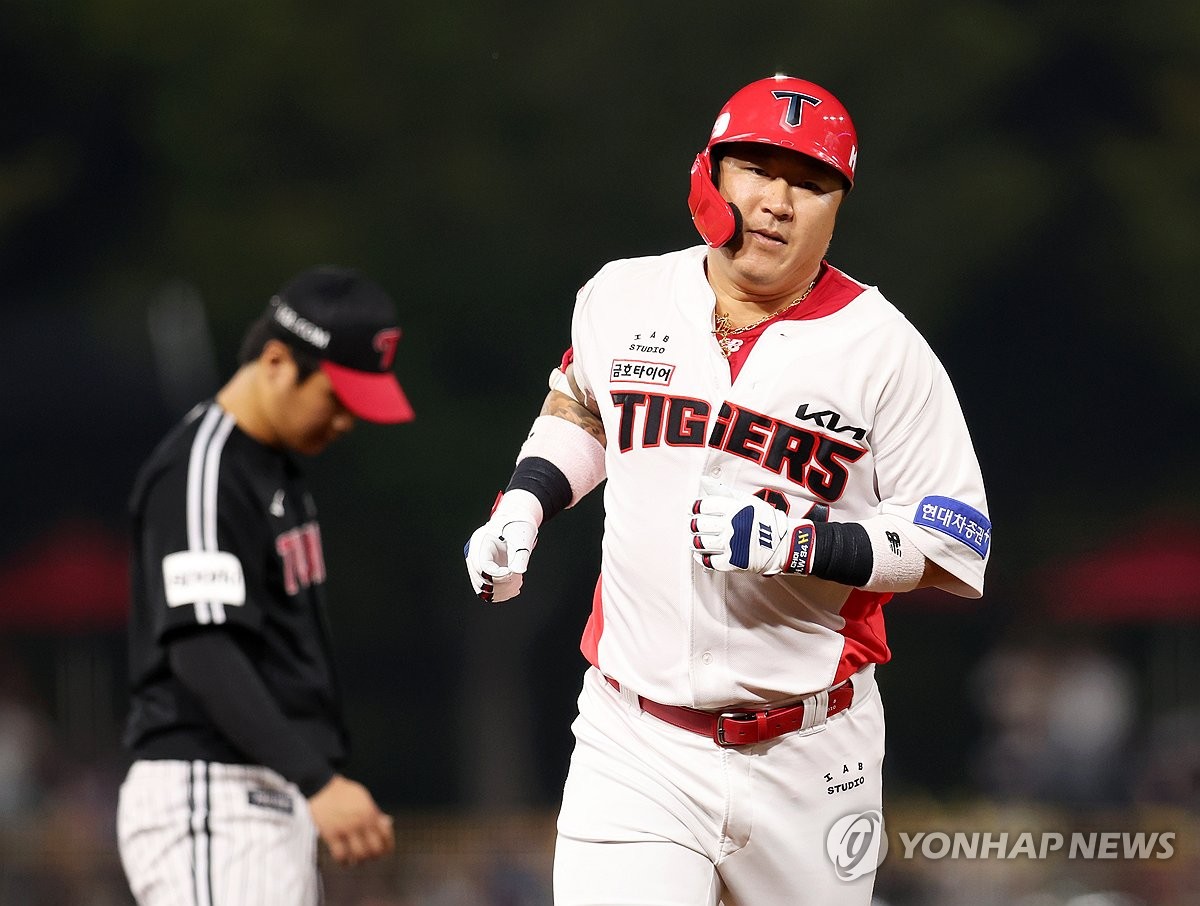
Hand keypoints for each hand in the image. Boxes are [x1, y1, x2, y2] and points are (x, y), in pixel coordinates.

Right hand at [307, 775, 394, 866]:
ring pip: (358, 855)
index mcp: (371, 813)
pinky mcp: (331, 834)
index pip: (386, 836)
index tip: (384, 852)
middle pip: (374, 850)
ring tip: (356, 860)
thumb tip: (387, 825)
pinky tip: (344, 860)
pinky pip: (340, 855)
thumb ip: (375, 813)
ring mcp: (345, 829)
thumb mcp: (365, 799)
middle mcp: (360, 822)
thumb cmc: (345, 793)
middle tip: (369, 857)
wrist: (323, 787)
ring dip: (359, 861)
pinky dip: (344, 862)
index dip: (387, 847)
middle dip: (373, 856)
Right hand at [464, 490, 540, 602]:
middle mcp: (474, 552)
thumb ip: (520, 555)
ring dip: (500, 591)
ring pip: (482, 586)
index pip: (483, 566)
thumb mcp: (522, 538)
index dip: (498, 575)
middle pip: (480, 578)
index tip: (515, 573)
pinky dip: (499, 591)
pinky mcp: (483, 569)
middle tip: (519, 581)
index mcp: (480, 540)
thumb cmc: (519, 526)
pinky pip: (487, 586)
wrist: (517, 522)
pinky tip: (514, 588)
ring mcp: (477, 561)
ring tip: (518, 585)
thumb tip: (517, 571)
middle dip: (501, 584)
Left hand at [690, 479, 814, 575]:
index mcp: (734, 508)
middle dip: (694, 524)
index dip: (696, 507)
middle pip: (699, 524)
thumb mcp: (746, 499)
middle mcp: (731, 526)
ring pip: (700, 543)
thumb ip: (723, 490)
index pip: (704, 506)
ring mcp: (731, 545)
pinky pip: (708, 561)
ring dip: (694, 541)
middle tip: (695, 525)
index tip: (695, 510)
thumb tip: (703, 479)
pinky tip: (702, 553)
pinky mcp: (731, 562)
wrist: (782, 544)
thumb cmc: (764, 520)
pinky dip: (701, 557)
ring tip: (696, 539)